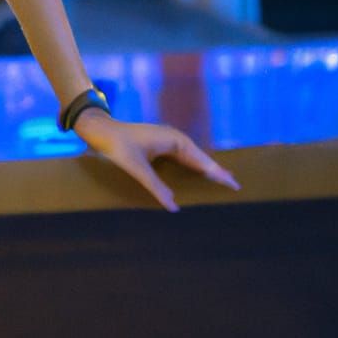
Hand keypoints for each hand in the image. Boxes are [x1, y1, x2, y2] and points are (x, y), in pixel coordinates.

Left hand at [72, 108, 240, 211]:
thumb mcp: (137, 168)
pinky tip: (195, 175)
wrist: (101, 130)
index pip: (203, 161)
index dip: (219, 174)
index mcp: (175, 141)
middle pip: (201, 159)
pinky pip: (182, 157)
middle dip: (217, 172)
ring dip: (205, 169)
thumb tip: (174, 207)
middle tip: (235, 187)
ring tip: (221, 182)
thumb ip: (155, 187)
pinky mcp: (160, 144)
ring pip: (192, 158)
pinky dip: (192, 167)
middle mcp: (174, 138)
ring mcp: (167, 140)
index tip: (236, 185)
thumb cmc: (118, 146)